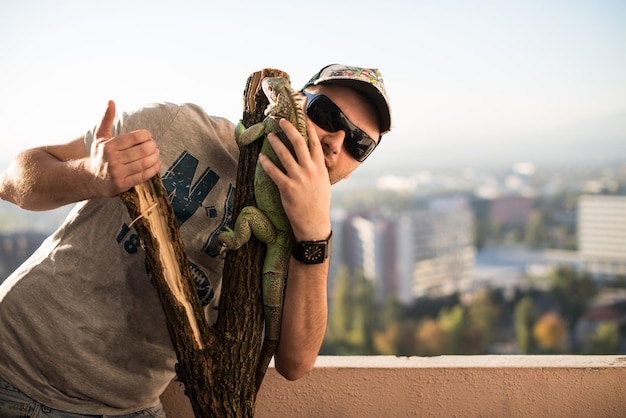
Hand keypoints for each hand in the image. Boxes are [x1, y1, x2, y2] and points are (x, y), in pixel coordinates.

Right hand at [90, 100, 160, 195]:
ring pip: (144, 163)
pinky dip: (153, 169)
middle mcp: (112, 159)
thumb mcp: (100, 136)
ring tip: (156, 154)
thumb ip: (106, 119)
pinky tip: (156, 164)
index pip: (135, 137)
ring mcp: (117, 173)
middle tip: (154, 146)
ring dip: (155, 157)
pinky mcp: (122, 185)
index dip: (146, 135)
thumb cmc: (99, 155)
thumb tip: (111, 101)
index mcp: (108, 146)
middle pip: (142, 150)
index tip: (148, 136)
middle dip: (152, 146)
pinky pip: (143, 176)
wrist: (90, 179)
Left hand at [259, 118, 331, 240]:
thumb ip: (319, 170)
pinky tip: (261, 157)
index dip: (308, 129)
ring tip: (270, 136)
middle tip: (280, 121)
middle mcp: (310, 170)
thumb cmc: (319, 204)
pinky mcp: (287, 188)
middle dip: (289, 129)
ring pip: (284, 154)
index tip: (302, 118)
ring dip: (276, 142)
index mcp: (320, 168)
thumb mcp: (324, 184)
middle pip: (298, 143)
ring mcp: (298, 178)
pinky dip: (266, 163)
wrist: (314, 223)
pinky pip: (274, 171)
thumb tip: (315, 159)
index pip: (315, 144)